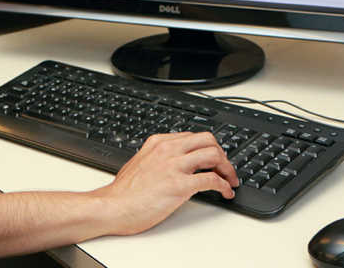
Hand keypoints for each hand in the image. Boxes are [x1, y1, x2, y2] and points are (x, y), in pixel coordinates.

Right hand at [104, 131, 238, 235]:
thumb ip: (157, 158)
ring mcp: (174, 166)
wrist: (114, 206)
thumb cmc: (124, 192)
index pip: (192, 136)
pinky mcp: (180, 185)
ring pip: (214, 155)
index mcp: (157, 143)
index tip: (213, 159)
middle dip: (221, 154)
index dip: (208, 148)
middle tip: (225, 168)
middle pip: (207, 140)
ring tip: (229, 180)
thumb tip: (173, 163)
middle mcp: (167, 150)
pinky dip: (224, 186)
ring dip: (227, 169)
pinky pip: (212, 180)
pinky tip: (225, 192)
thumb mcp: (140, 163)